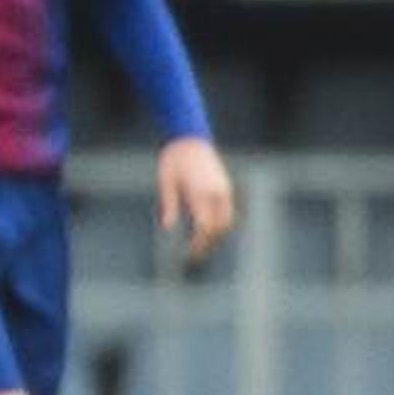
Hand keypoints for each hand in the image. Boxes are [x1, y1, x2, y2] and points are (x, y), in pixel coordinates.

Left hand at [156, 136, 235, 267]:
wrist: (189, 138)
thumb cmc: (173, 159)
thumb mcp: (165, 182)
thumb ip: (168, 205)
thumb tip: (168, 227)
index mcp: (201, 192)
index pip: (205, 227)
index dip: (199, 244)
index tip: (189, 253)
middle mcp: (217, 192)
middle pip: (220, 228)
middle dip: (209, 244)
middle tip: (194, 256)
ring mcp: (224, 189)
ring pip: (228, 221)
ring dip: (217, 236)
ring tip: (202, 246)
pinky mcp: (225, 186)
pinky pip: (228, 211)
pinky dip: (221, 224)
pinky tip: (207, 231)